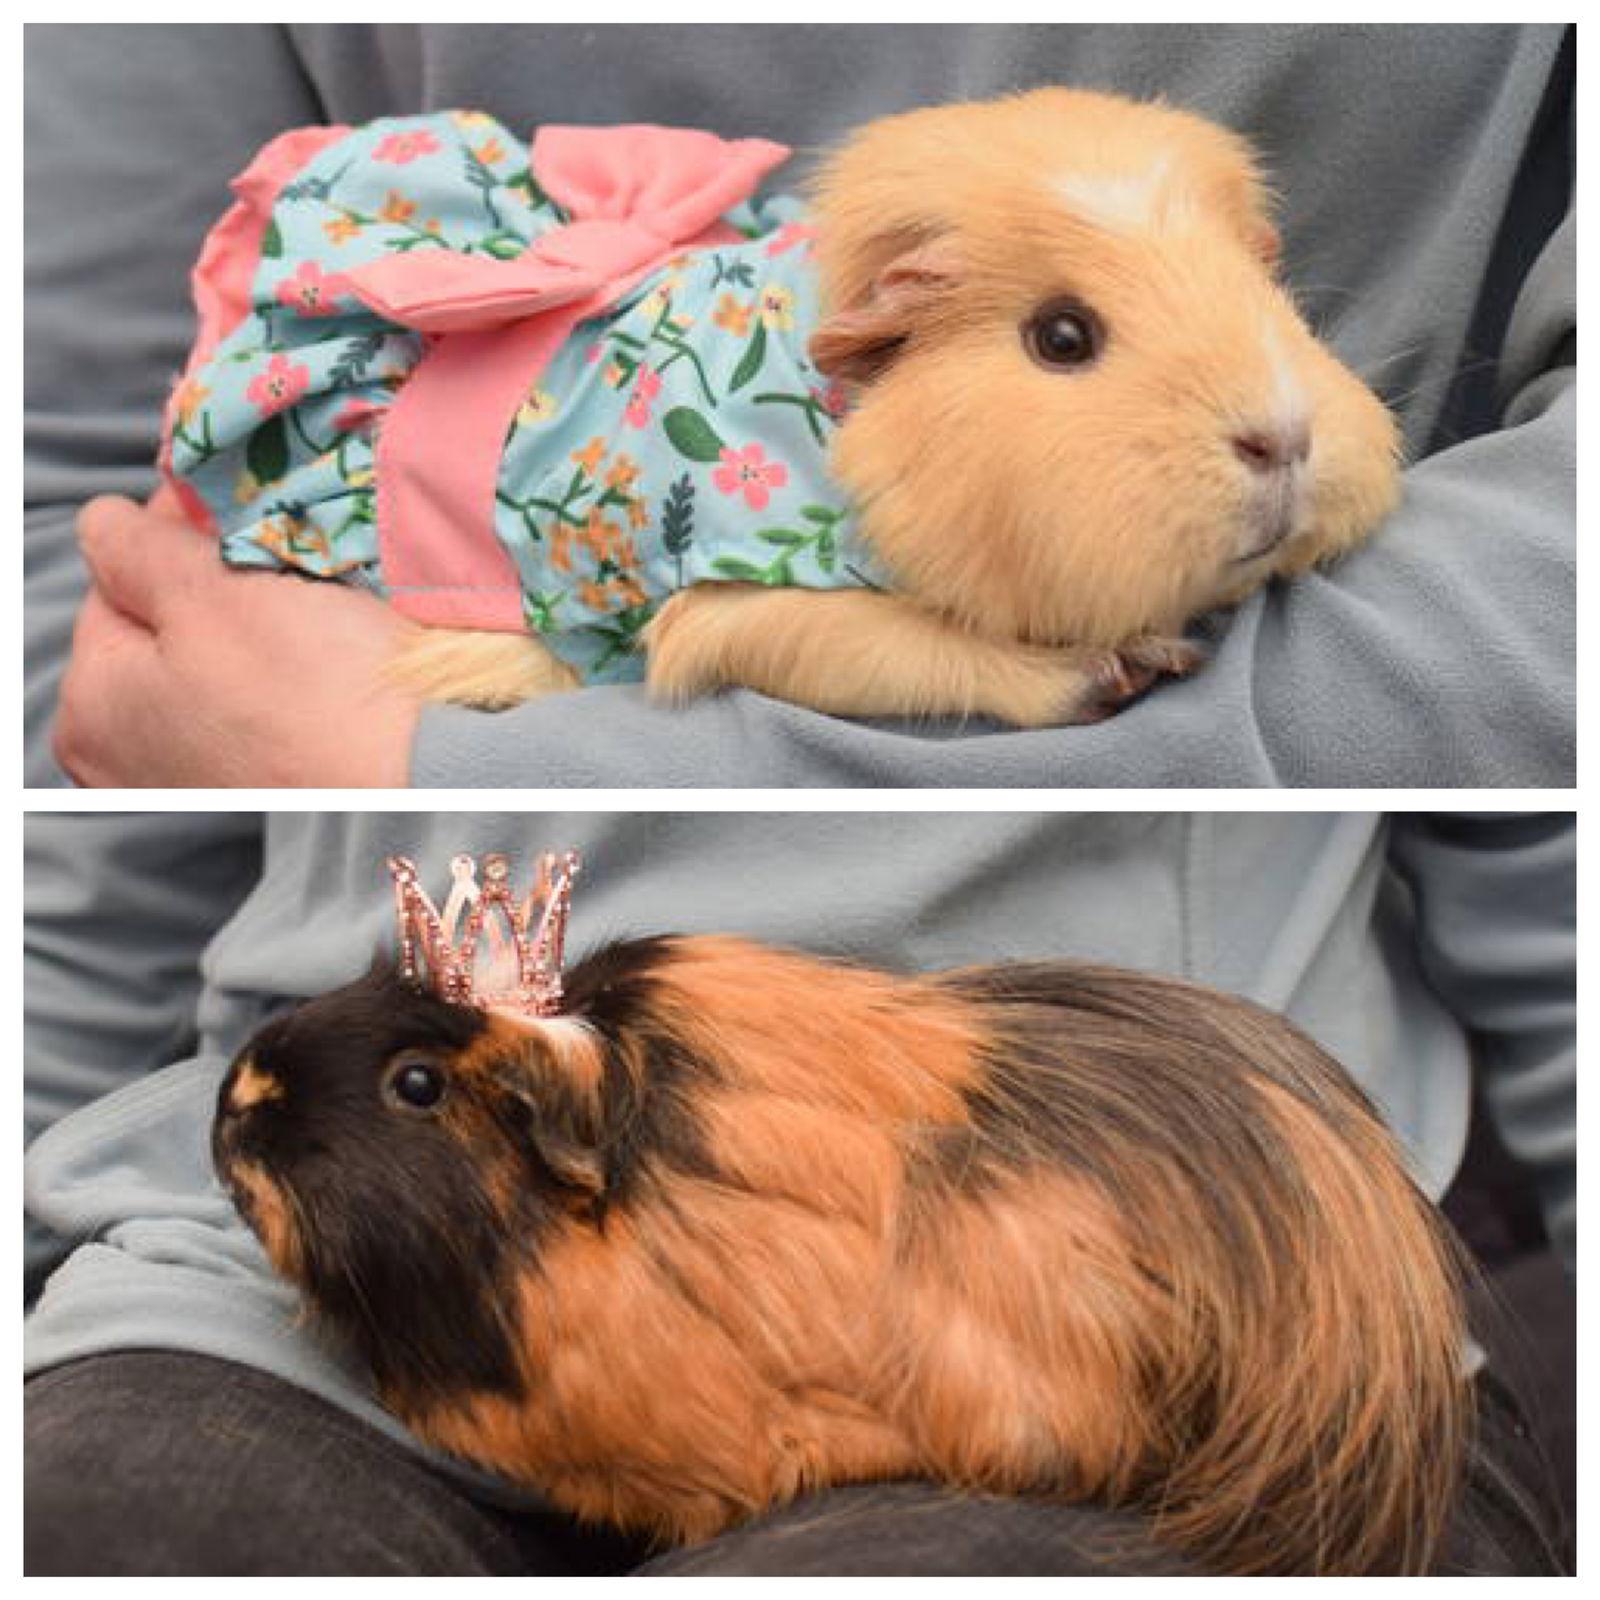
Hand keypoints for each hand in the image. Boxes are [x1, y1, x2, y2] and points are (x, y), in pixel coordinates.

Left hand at [55, 490, 420, 786]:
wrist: (435, 781)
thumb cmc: (319, 694)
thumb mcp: (214, 592)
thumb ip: (138, 546)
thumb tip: (111, 524)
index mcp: (96, 708)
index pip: (118, 578)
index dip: (179, 531)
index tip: (240, 506)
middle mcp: (132, 763)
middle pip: (169, 629)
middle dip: (221, 585)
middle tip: (286, 558)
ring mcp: (200, 788)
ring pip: (222, 669)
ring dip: (265, 631)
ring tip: (321, 609)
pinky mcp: (268, 796)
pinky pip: (268, 712)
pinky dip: (297, 680)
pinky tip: (336, 664)